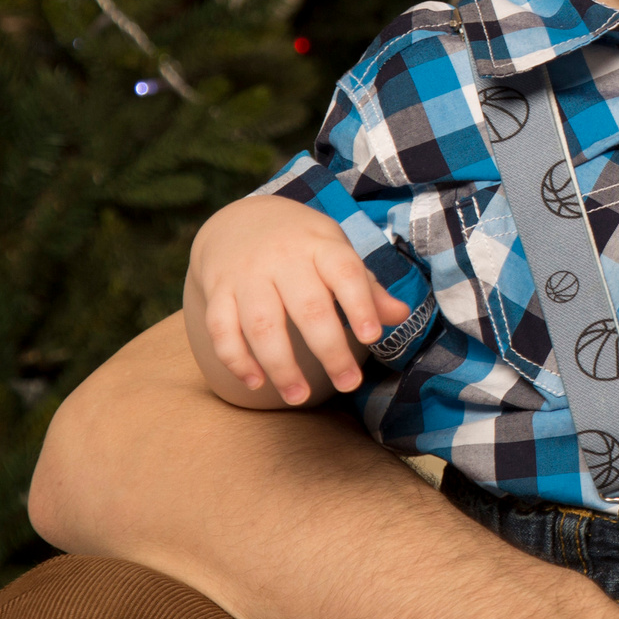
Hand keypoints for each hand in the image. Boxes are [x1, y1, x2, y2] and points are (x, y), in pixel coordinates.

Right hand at [185, 194, 408, 404]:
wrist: (240, 221)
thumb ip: (366, 287)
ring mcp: (246, 274)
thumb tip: (401, 315)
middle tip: (348, 384)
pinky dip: (236, 358)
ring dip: (280, 365)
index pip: (345, 273)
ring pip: (261, 324)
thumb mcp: (337, 253)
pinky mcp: (217, 291)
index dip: (359, 304)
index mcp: (321, 245)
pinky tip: (255, 381)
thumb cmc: (303, 246)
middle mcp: (282, 258)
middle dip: (329, 350)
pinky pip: (221, 328)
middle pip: (307, 307)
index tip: (372, 337)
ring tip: (299, 397)